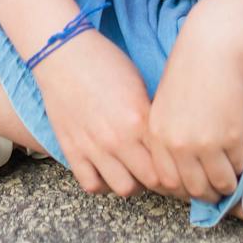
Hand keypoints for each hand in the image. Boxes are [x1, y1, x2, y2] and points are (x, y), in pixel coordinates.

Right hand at [34, 29, 162, 198]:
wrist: (63, 53)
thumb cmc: (105, 62)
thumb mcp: (140, 84)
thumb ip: (153, 116)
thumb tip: (168, 140)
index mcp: (140, 118)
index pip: (170, 160)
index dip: (179, 168)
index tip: (180, 167)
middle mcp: (119, 138)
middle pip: (152, 180)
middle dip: (162, 180)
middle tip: (162, 173)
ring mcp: (94, 147)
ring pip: (124, 188)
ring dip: (134, 183)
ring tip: (135, 172)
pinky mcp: (72, 150)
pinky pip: (91, 185)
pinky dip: (103, 184)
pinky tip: (108, 172)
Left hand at [146, 28, 242, 202]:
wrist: (215, 45)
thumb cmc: (192, 67)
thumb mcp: (167, 103)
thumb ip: (170, 134)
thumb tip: (183, 164)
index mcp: (156, 134)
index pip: (165, 180)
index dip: (181, 189)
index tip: (193, 186)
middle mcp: (176, 144)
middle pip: (190, 188)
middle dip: (205, 193)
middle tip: (215, 190)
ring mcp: (204, 144)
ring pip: (216, 183)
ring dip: (225, 185)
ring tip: (230, 180)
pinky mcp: (231, 138)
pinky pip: (237, 165)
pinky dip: (240, 166)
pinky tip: (240, 159)